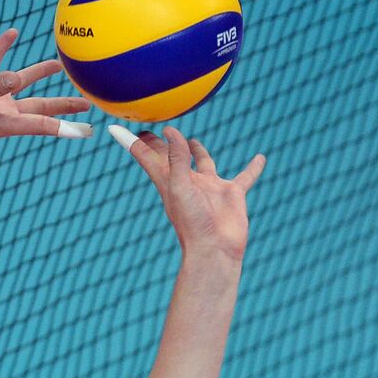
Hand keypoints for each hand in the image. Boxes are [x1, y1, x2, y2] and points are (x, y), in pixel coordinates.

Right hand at [0, 28, 91, 141]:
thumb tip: (15, 77)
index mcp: (4, 120)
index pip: (40, 123)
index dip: (64, 126)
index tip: (86, 128)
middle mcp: (2, 108)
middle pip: (40, 106)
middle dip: (63, 104)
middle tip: (86, 102)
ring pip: (23, 81)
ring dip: (41, 73)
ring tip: (59, 65)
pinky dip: (4, 47)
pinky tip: (13, 33)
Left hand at [111, 125, 264, 261]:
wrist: (214, 249)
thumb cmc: (191, 222)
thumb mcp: (179, 186)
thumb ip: (176, 159)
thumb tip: (170, 131)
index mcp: (168, 180)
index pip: (146, 156)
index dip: (133, 142)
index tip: (117, 128)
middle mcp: (187, 181)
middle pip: (172, 156)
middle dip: (162, 144)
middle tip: (154, 130)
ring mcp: (209, 187)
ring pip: (204, 163)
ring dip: (197, 152)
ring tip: (192, 141)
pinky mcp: (232, 194)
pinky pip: (246, 177)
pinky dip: (253, 167)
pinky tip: (260, 158)